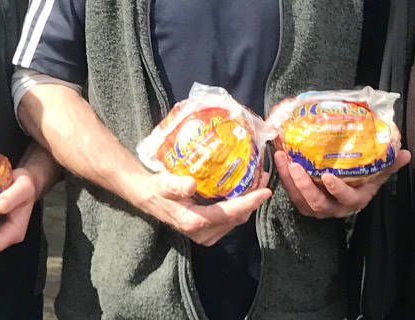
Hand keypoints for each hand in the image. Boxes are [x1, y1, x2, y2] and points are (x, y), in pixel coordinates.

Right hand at [126, 169, 272, 245]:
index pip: (229, 213)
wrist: (149, 197)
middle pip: (237, 218)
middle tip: (264, 179)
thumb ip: (177, 185)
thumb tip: (191, 184)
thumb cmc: (157, 189)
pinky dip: (240, 207)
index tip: (265, 192)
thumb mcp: (164, 184)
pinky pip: (230, 220)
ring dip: (248, 203)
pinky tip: (243, 191)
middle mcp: (203, 233)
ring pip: (236, 220)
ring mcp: (206, 234)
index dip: (249, 203)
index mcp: (195, 222)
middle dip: (253, 201)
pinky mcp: (208, 232)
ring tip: (257, 182)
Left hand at [272, 148, 409, 218]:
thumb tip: (406, 153)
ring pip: (300, 200)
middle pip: (317, 203)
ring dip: (288, 180)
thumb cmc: (363, 182)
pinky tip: (279, 160)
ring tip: (281, 158)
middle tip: (294, 165)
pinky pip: (292, 195)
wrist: (348, 191)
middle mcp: (334, 208)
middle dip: (303, 185)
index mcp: (353, 200)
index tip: (328, 176)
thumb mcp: (377, 174)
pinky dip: (284, 179)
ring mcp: (318, 207)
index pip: (346, 198)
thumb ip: (390, 164)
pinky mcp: (304, 202)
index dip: (337, 190)